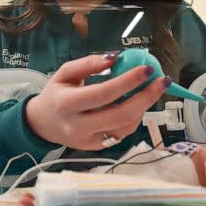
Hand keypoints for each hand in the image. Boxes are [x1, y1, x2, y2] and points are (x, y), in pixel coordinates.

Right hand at [25, 52, 171, 150]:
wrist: (42, 124)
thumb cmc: (56, 94)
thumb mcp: (65, 72)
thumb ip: (88, 63)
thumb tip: (115, 57)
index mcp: (67, 104)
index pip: (103, 93)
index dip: (128, 81)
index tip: (147, 69)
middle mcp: (78, 126)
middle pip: (120, 114)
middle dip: (147, 97)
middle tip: (163, 81)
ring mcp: (89, 141)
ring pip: (126, 127)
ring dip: (145, 107)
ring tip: (153, 89)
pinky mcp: (98, 148)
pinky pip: (123, 133)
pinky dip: (135, 116)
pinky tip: (139, 102)